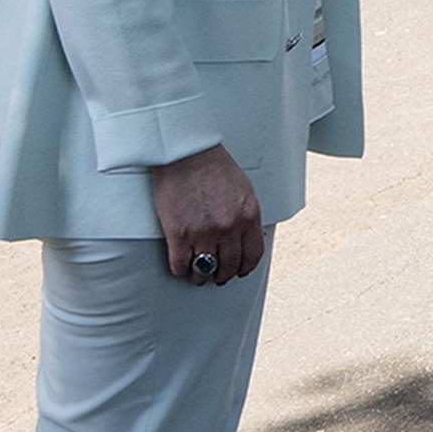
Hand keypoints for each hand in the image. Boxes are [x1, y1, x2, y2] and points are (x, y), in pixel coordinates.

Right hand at [151, 143, 264, 285]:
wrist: (187, 154)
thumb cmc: (213, 167)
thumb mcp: (244, 191)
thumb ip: (246, 215)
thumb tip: (246, 236)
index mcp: (248, 216)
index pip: (253, 254)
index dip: (246, 267)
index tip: (241, 271)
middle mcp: (229, 227)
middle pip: (230, 265)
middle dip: (224, 274)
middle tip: (218, 276)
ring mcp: (203, 232)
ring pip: (205, 269)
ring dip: (202, 276)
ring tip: (199, 275)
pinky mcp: (179, 233)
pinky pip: (181, 264)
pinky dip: (181, 271)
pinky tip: (182, 268)